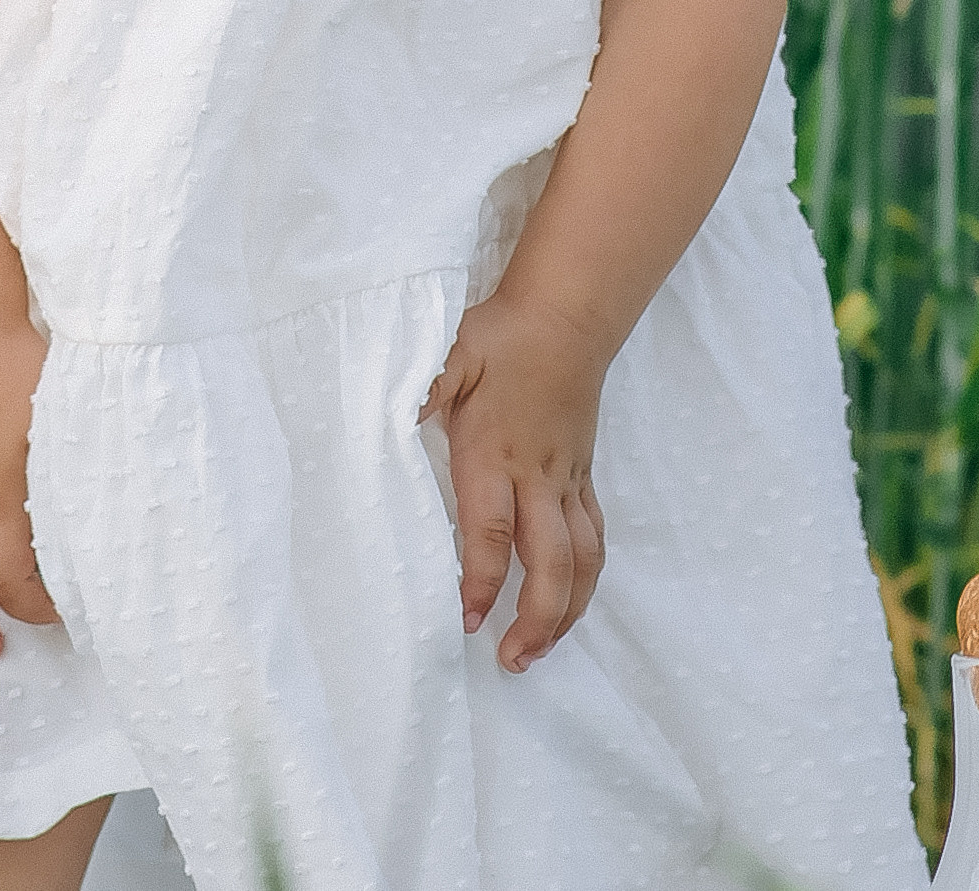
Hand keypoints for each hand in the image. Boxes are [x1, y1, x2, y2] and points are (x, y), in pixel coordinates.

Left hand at [422, 291, 606, 671]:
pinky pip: (594, 537)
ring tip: (539, 651)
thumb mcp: (451, 351)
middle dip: (536, 619)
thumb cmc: (501, 337)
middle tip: (510, 661)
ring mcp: (568, 480)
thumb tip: (384, 416)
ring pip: (583, 560)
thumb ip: (422, 387)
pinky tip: (569, 603)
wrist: (567, 316)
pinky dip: (585, 579)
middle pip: (551, 563)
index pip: (492, 531)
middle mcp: (538, 477)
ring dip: (566, 612)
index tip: (467, 620)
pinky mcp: (584, 477)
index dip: (481, 580)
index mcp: (497, 454)